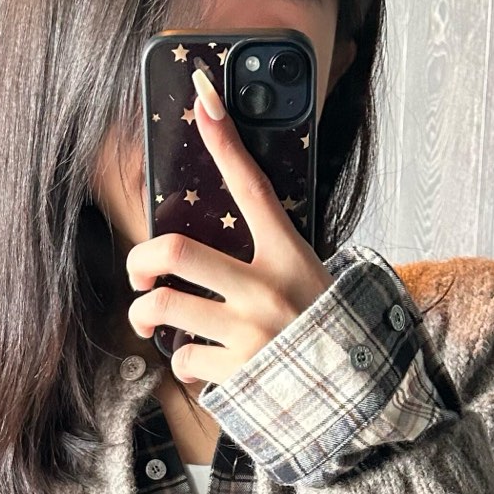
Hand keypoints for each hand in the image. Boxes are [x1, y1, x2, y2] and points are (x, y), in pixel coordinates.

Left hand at [124, 65, 332, 389]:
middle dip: (141, 260)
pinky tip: (201, 362)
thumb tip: (213, 248)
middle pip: (175, 253)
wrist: (354, 394)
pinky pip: (183, 360)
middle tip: (139, 271)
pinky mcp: (237, 374)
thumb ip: (267, 258)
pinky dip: (184, 362)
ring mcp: (249, 333)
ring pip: (164, 310)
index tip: (204, 99)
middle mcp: (266, 290)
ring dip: (145, 314)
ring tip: (150, 316)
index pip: (252, 187)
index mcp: (290, 256)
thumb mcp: (308, 279)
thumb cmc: (323, 329)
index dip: (225, 140)